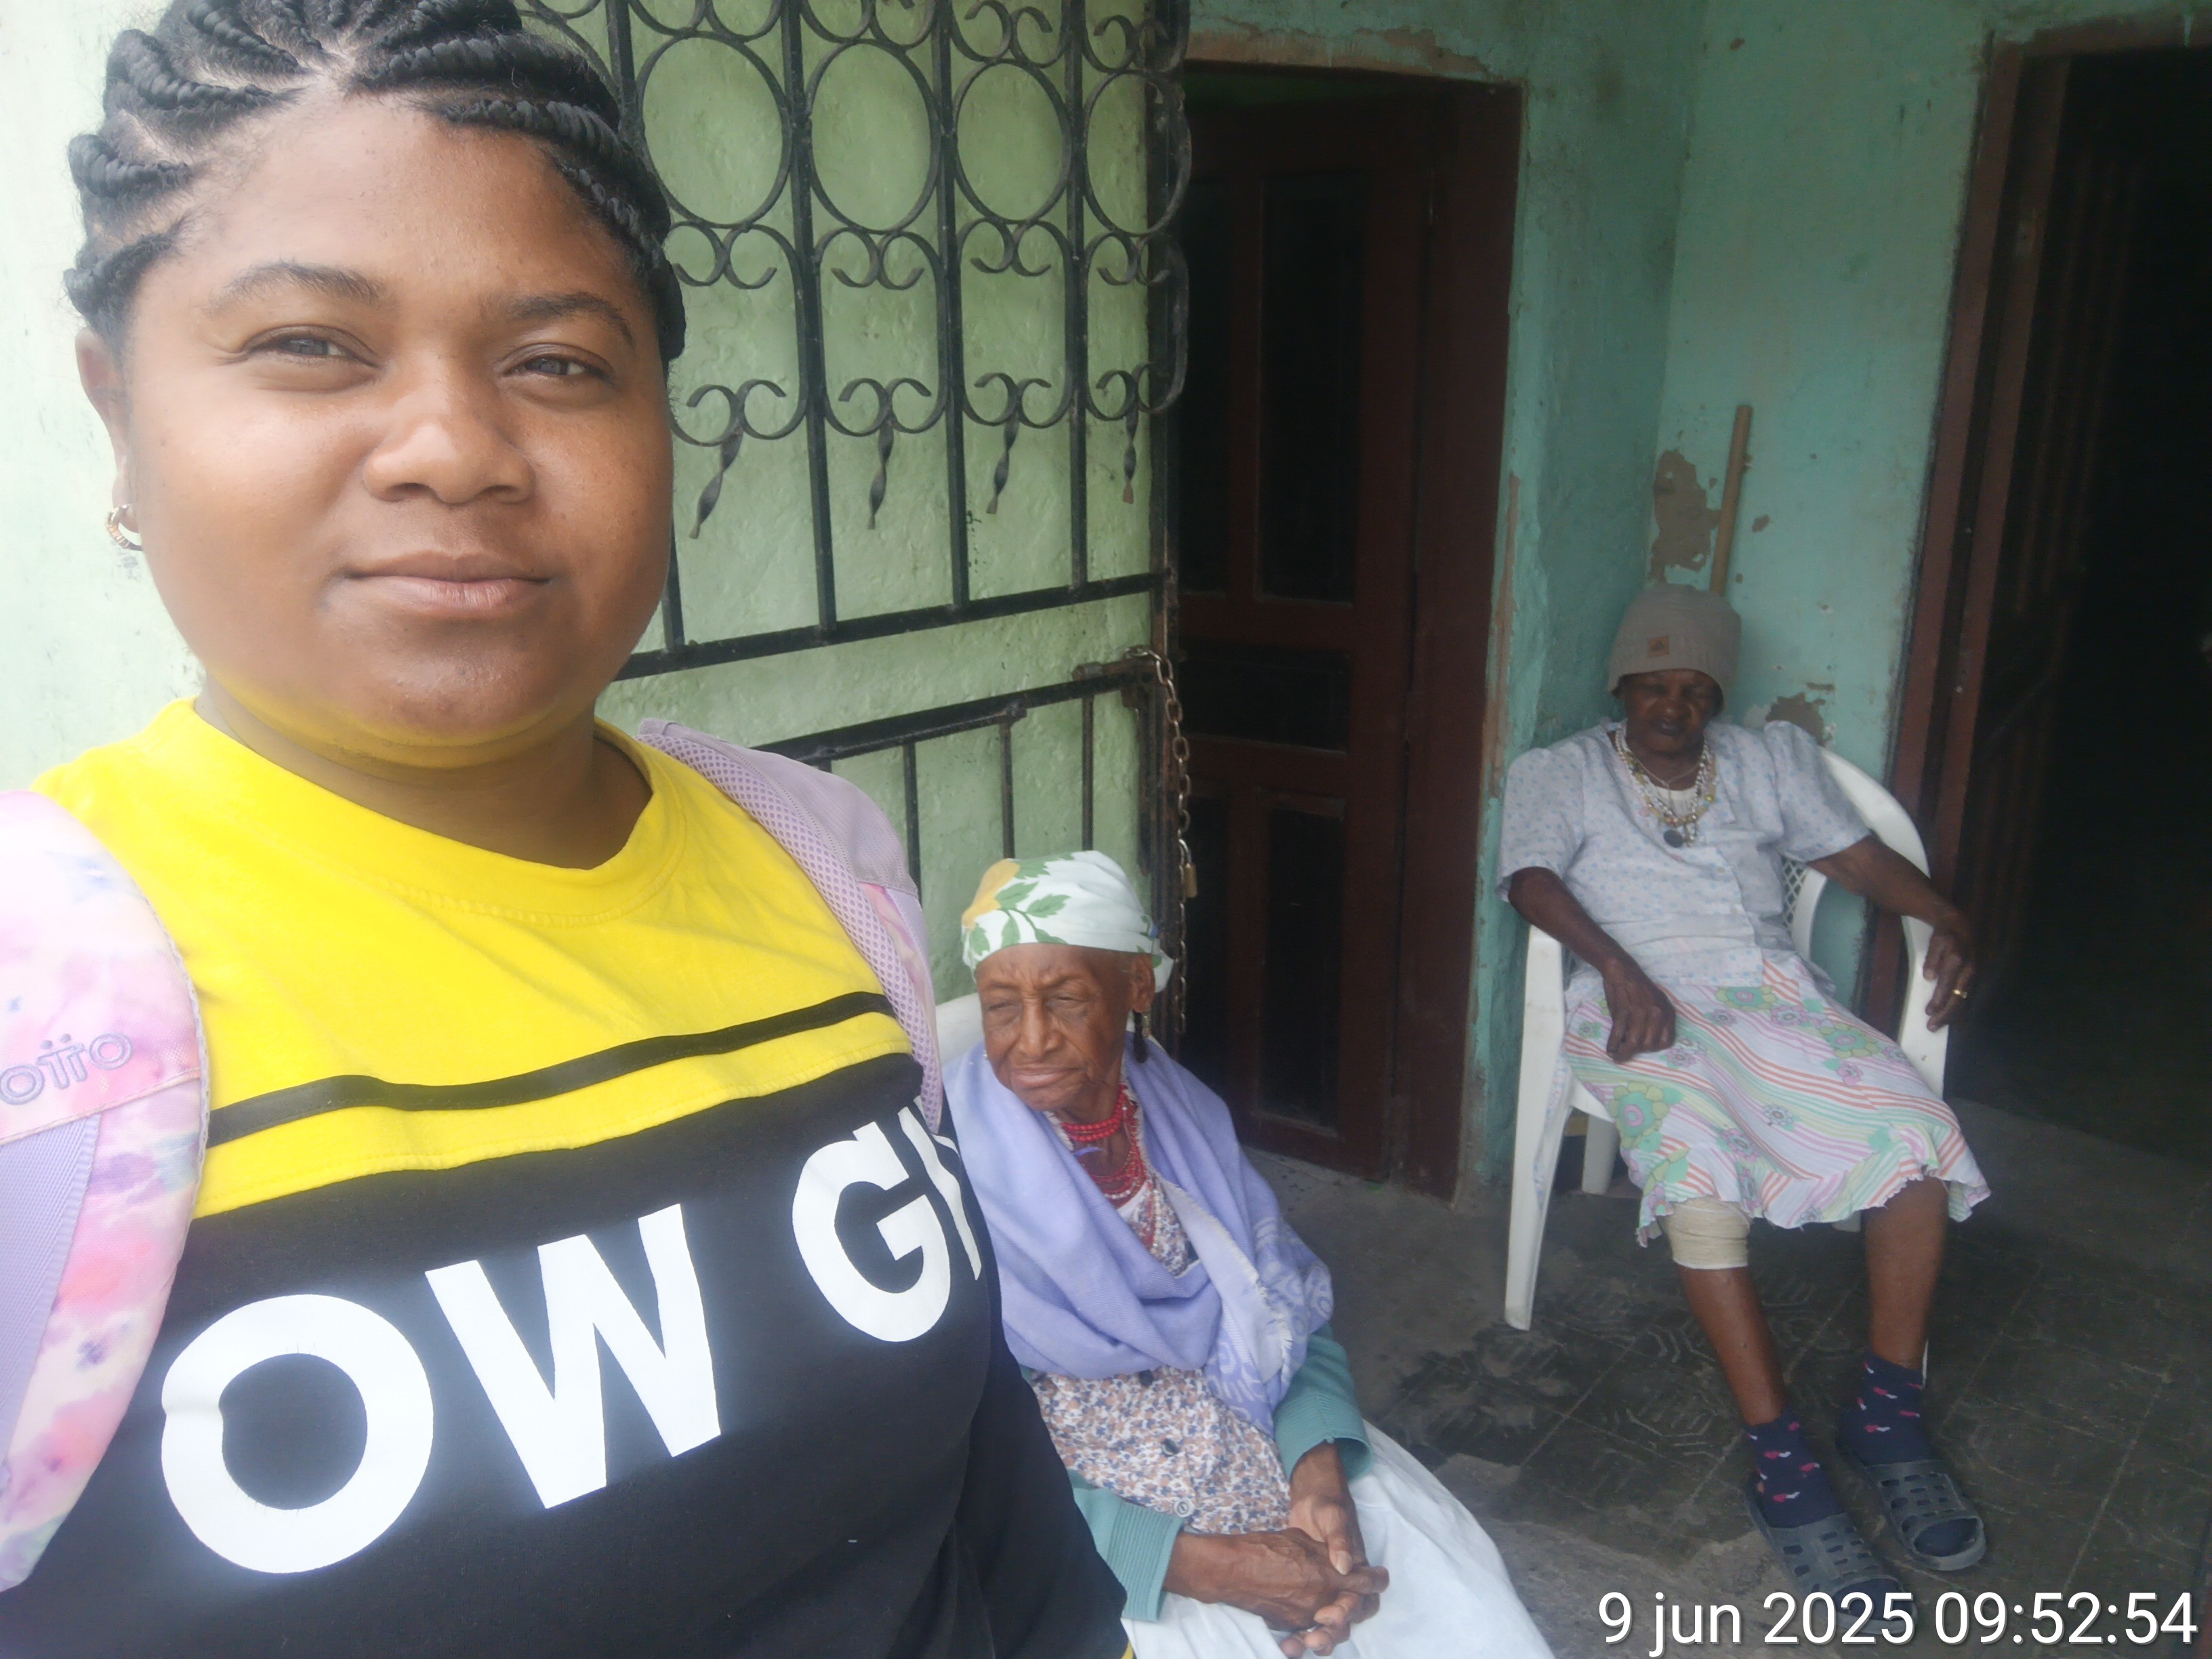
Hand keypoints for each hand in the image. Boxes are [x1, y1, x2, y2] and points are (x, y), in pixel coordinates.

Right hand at [1163, 1527, 1386, 1651]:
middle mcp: (1321, 1599)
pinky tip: (1311, 1616)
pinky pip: (1308, 1627)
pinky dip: (1313, 1622)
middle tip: (1360, 1595)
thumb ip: (1324, 1553)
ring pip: (1331, 1623)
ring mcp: (1306, 1615)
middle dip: (1356, 1603)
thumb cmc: (1266, 1548)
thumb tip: (1338, 1560)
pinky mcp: (1290, 1625)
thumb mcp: (1301, 1540)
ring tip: (1334, 1611)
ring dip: (1336, 1617)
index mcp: (1327, 1574)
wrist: (1233, 1570)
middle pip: (1351, 1609)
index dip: (1375, 1580)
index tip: (1381, 1578)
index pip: (1363, 1582)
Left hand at [1283, 1444, 1380, 1653]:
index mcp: (1356, 1573)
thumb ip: (1340, 1540)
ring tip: (1293, 1646)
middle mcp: (1344, 1587)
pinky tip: (1282, 1640)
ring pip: (1325, 1626)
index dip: (1345, 1612)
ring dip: (1312, 1638)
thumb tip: (1344, 1566)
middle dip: (1328, 1635)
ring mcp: (1325, 1592)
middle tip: (1310, 1639)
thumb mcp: (1335, 1518)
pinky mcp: (1306, 1594)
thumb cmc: (1329, 1509)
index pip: (1361, 1603)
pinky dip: (1296, 1632)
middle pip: (1344, 1623)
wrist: (1311, 1502)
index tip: (1325, 1615)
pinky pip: (1306, 1619)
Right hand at [1600, 959, 1676, 1059]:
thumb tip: (1643, 1042)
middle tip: (1627, 1050)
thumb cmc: (1638, 988)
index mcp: (1667, 1012)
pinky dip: (1613, 1044)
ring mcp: (1640, 1012)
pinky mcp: (1624, 1011)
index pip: (1666, 1041)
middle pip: (1649, 1045)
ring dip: (1624, 1053)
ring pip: (1634, 1043)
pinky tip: (1610, 1049)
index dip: (1654, 1048)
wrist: (1623, 970)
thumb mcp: (1656, 1004)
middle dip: (1637, 1051)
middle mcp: (1657, 1013)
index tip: (1643, 1047)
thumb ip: (1654, 1022)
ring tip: (1616, 1055)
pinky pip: (1619, 1034)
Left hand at [1922, 917, 1974, 1029]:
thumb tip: (1929, 977)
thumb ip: (1932, 959)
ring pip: (1962, 1000)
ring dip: (1951, 1015)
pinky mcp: (1972, 979)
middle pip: (1957, 998)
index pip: (1947, 986)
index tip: (1928, 1012)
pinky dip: (1957, 1008)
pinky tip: (1950, 1017)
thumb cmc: (1946, 935)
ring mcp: (1971, 976)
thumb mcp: (1936, 942)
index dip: (1938, 1000)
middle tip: (1931, 1026)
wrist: (1962, 927)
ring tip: (1938, 1025)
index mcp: (1957, 962)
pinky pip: (1965, 997)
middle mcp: (1967, 972)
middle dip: (1945, 1014)